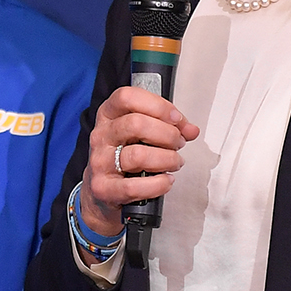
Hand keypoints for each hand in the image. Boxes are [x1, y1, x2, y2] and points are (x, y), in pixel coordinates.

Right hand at [80, 86, 199, 237]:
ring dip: (167, 159)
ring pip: (138, 155)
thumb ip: (168, 127)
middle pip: (136, 124)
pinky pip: (135, 186)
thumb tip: (191, 130)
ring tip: (174, 163)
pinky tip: (165, 181)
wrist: (104, 193)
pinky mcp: (103, 188)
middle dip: (167, 134)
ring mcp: (100, 162)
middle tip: (178, 144)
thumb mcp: (142, 135)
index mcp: (109, 115)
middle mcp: (101, 136)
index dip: (158, 105)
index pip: (128, 97)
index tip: (176, 118)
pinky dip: (158, 184)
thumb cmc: (126, 158)